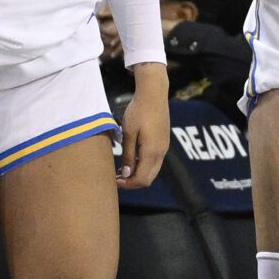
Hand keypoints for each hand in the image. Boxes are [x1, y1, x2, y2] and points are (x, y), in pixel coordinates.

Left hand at [117, 66, 170, 187]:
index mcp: (151, 151)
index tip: (114, 181)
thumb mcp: (128, 133)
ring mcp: (164, 148)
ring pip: (153, 171)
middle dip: (133, 182)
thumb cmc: (138, 111)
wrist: (154, 94)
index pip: (141, 179)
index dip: (128, 184)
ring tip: (121, 169)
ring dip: (138, 174)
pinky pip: (155, 162)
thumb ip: (128, 155)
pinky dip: (143, 166)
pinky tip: (131, 158)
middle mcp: (161, 152)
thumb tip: (126, 173)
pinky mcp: (164, 142)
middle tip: (117, 177)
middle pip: (149, 178)